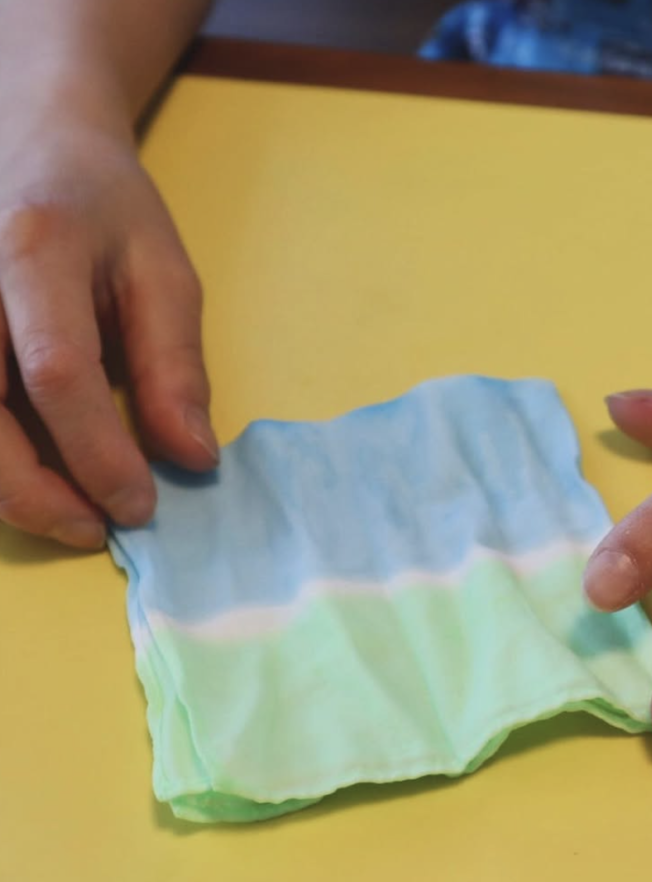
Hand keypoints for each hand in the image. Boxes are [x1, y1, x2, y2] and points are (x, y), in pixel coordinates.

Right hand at [0, 112, 217, 549]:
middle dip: (35, 494)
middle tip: (96, 529)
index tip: (139, 506)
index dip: (99, 453)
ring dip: (5, 490)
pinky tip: (30, 475)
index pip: (58, 373)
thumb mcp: (161, 273)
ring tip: (67, 513)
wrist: (26, 140)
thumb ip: (174, 367)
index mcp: (35, 249)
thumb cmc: (103, 207)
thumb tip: (190, 459)